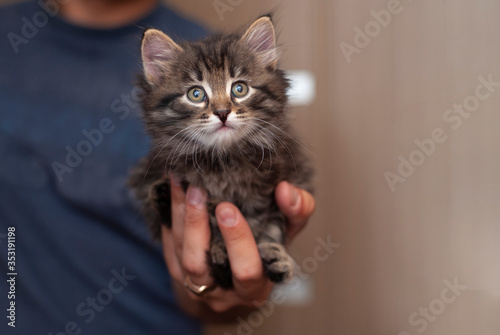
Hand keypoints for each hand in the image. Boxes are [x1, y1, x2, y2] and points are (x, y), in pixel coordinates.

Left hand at [161, 175, 314, 316]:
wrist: (238, 267)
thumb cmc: (267, 247)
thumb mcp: (288, 231)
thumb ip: (297, 211)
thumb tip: (286, 190)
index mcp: (256, 286)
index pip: (247, 271)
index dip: (237, 242)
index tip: (228, 208)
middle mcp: (223, 292)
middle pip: (202, 266)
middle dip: (198, 227)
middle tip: (198, 191)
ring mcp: (197, 285)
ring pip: (181, 255)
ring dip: (180, 218)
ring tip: (184, 184)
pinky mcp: (178, 273)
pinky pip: (169, 248)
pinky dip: (169, 218)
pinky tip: (173, 191)